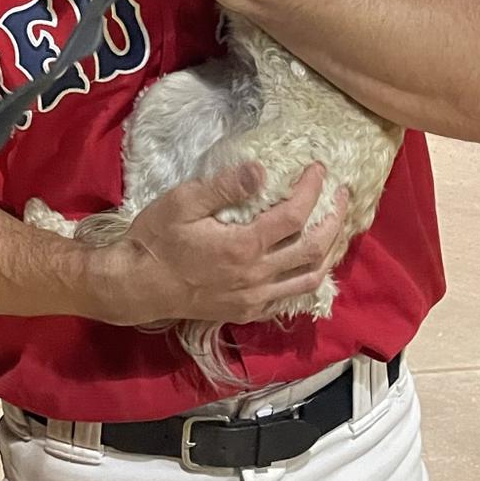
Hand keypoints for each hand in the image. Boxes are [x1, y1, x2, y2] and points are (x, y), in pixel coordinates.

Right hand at [91, 159, 349, 328]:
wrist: (137, 285)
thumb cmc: (156, 239)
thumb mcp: (183, 202)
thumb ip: (224, 187)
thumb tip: (262, 169)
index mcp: (243, 247)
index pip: (294, 216)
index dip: (312, 190)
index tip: (320, 168)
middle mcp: (257, 276)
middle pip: (314, 249)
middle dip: (335, 219)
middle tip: (341, 195)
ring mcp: (254, 298)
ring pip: (309, 278)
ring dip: (329, 252)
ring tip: (334, 228)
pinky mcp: (247, 312)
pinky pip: (289, 298)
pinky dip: (307, 279)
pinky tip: (308, 263)